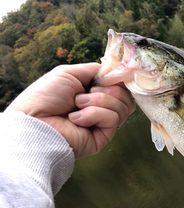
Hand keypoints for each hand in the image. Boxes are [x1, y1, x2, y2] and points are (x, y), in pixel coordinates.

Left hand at [5, 63, 135, 158]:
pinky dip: (94, 114)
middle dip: (108, 89)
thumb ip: (95, 70)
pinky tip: (77, 119)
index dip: (118, 78)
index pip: (119, 85)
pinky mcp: (103, 137)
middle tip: (88, 92)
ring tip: (78, 105)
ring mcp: (102, 123)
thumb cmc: (45, 97)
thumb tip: (117, 70)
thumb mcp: (69, 73)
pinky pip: (113, 119)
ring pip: (123, 106)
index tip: (111, 75)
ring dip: (99, 101)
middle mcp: (99, 107)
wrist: (35, 122)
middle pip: (125, 95)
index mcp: (92, 92)